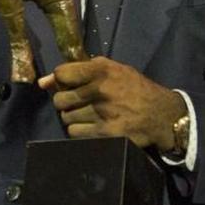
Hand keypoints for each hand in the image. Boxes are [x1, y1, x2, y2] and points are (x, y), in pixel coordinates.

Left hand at [38, 56, 186, 150]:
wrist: (162, 114)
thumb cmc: (135, 88)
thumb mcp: (113, 70)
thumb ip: (80, 71)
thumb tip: (43, 82)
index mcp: (102, 71)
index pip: (61, 73)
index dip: (61, 80)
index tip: (70, 85)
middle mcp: (101, 90)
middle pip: (60, 100)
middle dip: (66, 103)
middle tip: (79, 103)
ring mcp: (103, 114)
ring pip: (66, 119)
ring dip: (74, 119)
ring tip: (90, 116)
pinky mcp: (106, 134)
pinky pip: (75, 134)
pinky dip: (81, 132)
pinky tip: (94, 127)